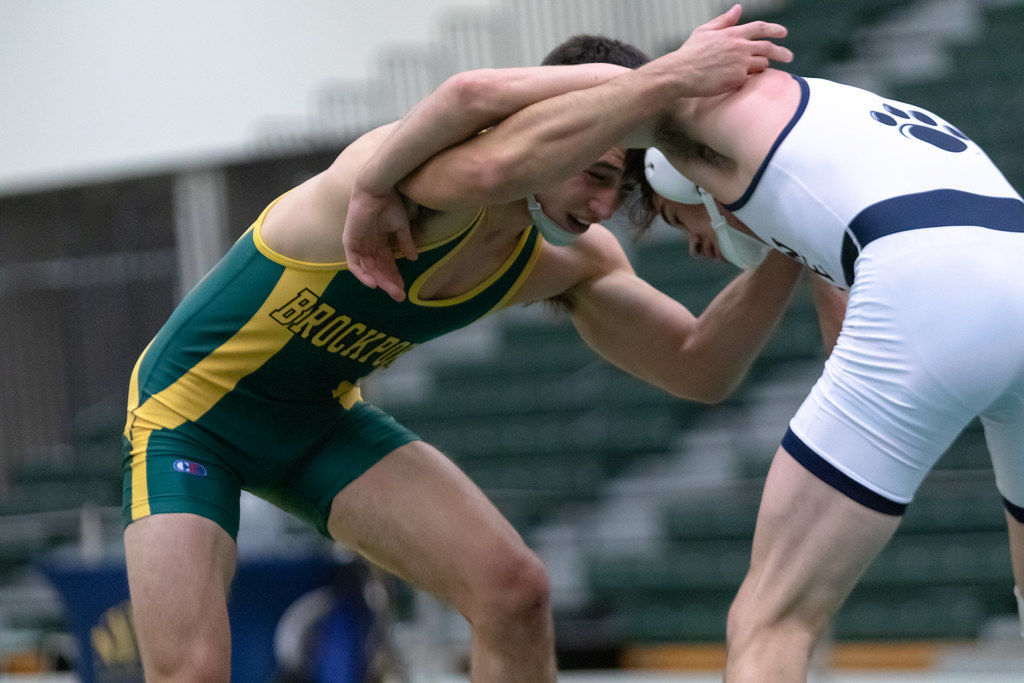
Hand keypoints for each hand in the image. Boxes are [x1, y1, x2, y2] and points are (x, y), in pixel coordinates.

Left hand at [343, 183, 417, 302]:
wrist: (378, 189)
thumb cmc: (390, 202)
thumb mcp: (401, 226)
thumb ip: (405, 242)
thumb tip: (414, 259)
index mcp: (379, 239)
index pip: (386, 262)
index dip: (395, 275)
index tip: (404, 288)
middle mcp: (368, 244)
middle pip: (378, 268)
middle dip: (389, 282)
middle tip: (400, 296)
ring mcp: (359, 243)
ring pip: (368, 268)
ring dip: (380, 281)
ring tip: (392, 291)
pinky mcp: (351, 242)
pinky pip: (354, 263)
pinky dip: (362, 274)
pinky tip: (373, 284)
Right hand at [670, 4, 792, 96]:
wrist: (681, 73)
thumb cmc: (690, 53)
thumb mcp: (705, 31)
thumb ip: (724, 20)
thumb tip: (738, 9)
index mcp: (733, 33)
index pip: (760, 28)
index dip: (774, 29)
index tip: (783, 33)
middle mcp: (740, 47)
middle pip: (769, 48)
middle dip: (782, 52)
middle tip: (789, 57)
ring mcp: (741, 64)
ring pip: (762, 64)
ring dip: (762, 67)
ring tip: (757, 71)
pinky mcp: (738, 79)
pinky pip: (750, 79)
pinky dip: (748, 79)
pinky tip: (740, 81)